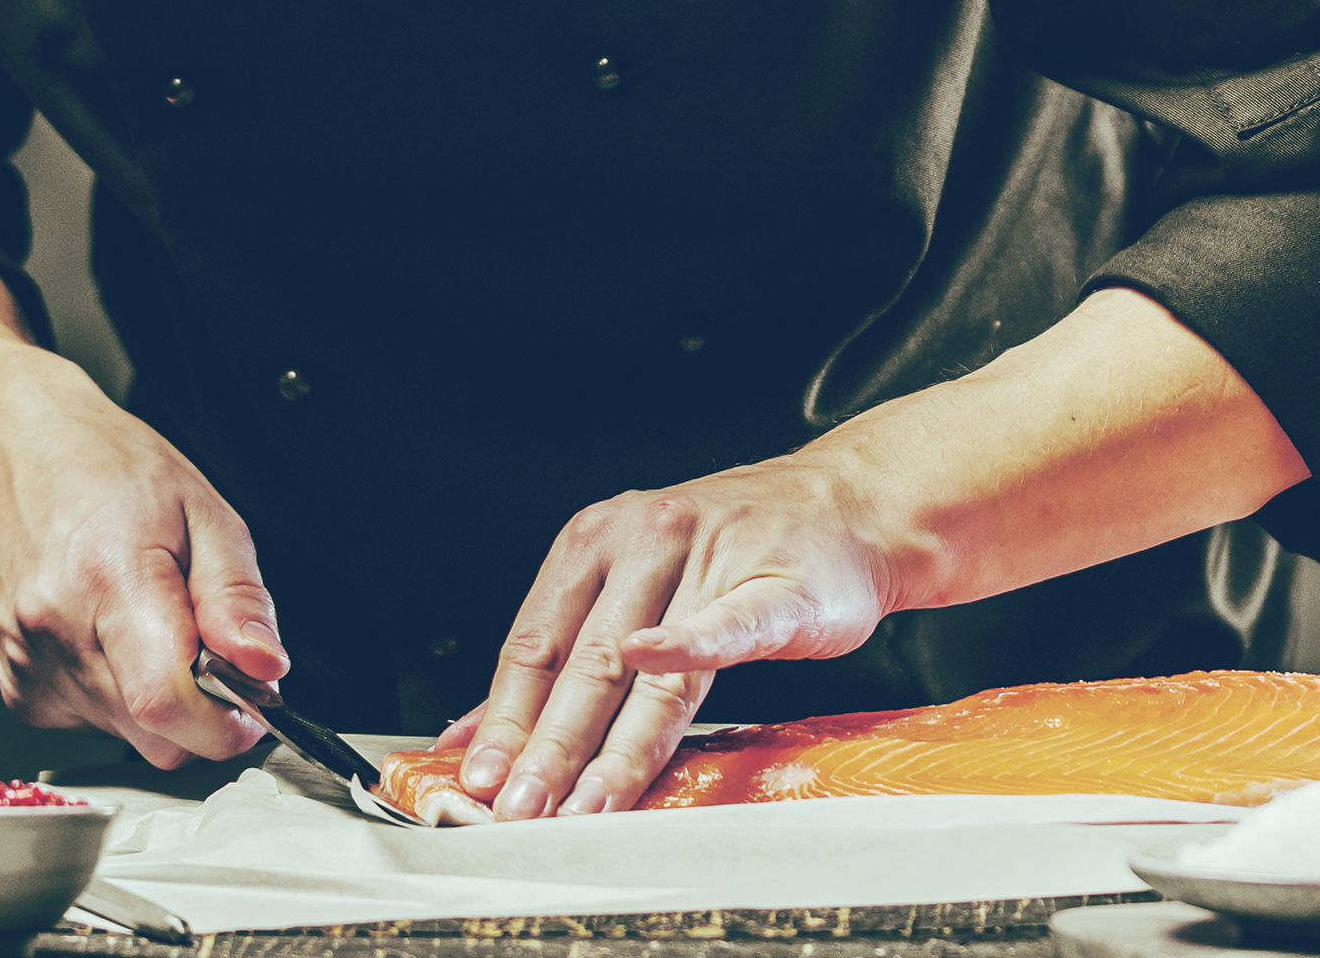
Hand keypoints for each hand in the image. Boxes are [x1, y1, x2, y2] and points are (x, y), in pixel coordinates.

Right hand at [0, 338, 288, 767]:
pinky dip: (122, 695)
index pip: (166, 704)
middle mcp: (56, 635)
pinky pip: (95, 724)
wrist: (5, 451)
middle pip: (156, 735)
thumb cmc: (100, 467)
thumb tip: (264, 667)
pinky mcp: (18, 691)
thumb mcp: (202, 509)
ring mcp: (28, 667)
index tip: (254, 701)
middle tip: (207, 640)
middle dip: (204, 709)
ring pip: (129, 737)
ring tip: (152, 620)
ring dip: (161, 699)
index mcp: (108, 582)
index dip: (226, 720)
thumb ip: (238, 597)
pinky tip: (114, 634)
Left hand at [449, 452, 908, 818]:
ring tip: (584, 805)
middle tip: (520, 810)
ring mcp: (712, 558)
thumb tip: (470, 736)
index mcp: (596, 539)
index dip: (505, 718)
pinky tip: (654, 663)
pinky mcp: (776, 587)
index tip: (479, 782)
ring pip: (652, 671)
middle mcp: (644, 538)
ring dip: (614, 747)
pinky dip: (688, 643)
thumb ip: (560, 658)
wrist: (849, 508)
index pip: (535, 642)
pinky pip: (728, 624)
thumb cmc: (738, 551)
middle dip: (549, 749)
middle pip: (585, 663)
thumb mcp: (635, 582)